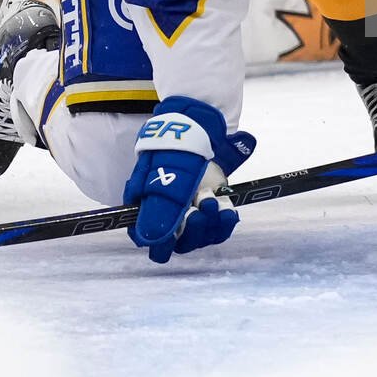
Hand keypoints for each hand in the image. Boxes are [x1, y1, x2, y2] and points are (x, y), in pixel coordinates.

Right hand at [124, 96, 256, 264]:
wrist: (190, 132)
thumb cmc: (168, 155)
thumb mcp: (157, 179)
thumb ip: (155, 210)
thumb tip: (149, 241)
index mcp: (150, 213)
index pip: (153, 245)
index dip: (163, 244)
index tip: (174, 230)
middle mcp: (172, 219)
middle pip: (183, 243)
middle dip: (192, 230)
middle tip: (195, 211)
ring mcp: (194, 215)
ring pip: (203, 236)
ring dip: (210, 222)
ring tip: (210, 199)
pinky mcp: (212, 209)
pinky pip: (220, 227)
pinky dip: (225, 220)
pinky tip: (227, 209)